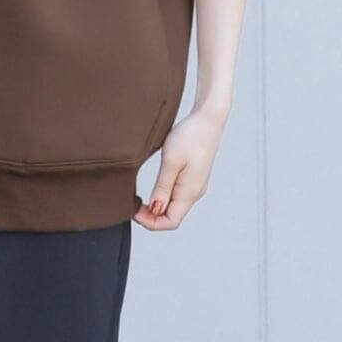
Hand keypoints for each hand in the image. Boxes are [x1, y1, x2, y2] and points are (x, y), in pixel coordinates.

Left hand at [132, 106, 226, 229]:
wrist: (208, 118)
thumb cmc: (190, 136)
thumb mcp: (171, 161)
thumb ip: (162, 188)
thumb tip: (155, 209)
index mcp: (190, 191)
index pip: (171, 221)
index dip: (151, 223)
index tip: (134, 211)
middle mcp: (195, 192)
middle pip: (172, 217)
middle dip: (151, 217)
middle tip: (133, 205)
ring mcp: (195, 186)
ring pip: (174, 207)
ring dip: (156, 207)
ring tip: (140, 199)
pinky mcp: (193, 178)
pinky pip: (177, 196)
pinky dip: (163, 198)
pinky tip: (153, 190)